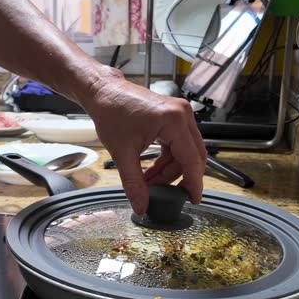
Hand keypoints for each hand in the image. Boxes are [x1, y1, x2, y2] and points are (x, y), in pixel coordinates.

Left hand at [80, 69, 206, 214]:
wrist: (104, 92)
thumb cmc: (111, 113)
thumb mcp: (122, 153)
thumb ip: (134, 183)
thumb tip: (142, 206)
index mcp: (173, 121)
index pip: (192, 159)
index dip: (194, 183)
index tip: (193, 199)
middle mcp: (182, 115)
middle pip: (193, 156)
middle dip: (179, 178)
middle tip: (167, 196)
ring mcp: (180, 114)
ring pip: (185, 152)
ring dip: (170, 170)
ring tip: (150, 183)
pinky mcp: (174, 116)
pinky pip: (178, 145)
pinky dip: (167, 160)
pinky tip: (152, 171)